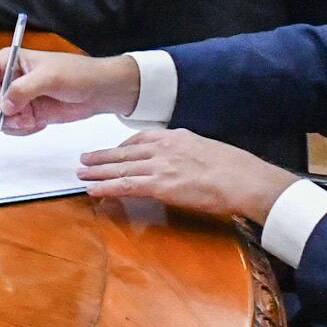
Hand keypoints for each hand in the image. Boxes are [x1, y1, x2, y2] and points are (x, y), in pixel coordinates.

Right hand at [0, 49, 140, 132]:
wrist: (100, 91)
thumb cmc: (78, 73)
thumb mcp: (50, 77)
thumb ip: (23, 89)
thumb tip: (4, 105)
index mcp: (10, 61)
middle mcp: (10, 79)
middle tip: (17, 117)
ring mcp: (18, 97)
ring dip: (11, 123)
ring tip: (31, 121)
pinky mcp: (27, 113)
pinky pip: (12, 126)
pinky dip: (21, 130)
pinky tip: (38, 124)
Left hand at [76, 128, 298, 224]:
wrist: (246, 179)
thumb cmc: (237, 169)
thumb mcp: (208, 150)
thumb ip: (188, 153)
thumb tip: (182, 163)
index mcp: (176, 137)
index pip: (140, 140)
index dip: (121, 147)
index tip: (111, 151)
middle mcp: (164, 148)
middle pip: (124, 153)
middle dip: (102, 156)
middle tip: (84, 159)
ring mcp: (160, 165)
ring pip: (120, 168)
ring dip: (97, 171)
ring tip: (80, 173)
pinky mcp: (160, 185)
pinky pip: (126, 186)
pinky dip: (106, 187)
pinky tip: (92, 189)